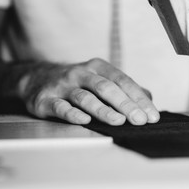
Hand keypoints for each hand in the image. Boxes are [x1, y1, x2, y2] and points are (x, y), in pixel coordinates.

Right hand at [18, 58, 159, 125]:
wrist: (36, 78)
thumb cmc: (77, 82)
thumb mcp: (101, 79)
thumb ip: (125, 89)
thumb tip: (149, 100)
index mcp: (98, 68)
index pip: (123, 82)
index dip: (139, 99)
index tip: (152, 116)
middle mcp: (81, 74)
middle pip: (106, 88)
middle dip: (125, 104)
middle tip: (140, 120)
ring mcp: (63, 86)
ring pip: (86, 97)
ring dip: (103, 110)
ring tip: (118, 121)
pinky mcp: (46, 99)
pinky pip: (60, 106)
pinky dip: (73, 114)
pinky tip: (85, 120)